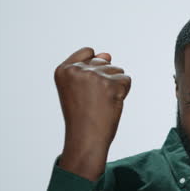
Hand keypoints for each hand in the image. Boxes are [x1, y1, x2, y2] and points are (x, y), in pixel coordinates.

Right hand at [54, 47, 130, 180]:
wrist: (86, 138)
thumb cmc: (82, 116)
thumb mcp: (78, 88)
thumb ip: (91, 67)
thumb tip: (107, 54)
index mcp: (63, 69)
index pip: (88, 52)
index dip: (94, 67)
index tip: (89, 86)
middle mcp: (77, 70)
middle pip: (105, 62)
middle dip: (105, 78)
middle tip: (95, 99)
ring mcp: (94, 76)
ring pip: (117, 70)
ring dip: (115, 86)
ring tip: (102, 102)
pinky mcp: (110, 84)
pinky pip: (126, 81)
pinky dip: (123, 92)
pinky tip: (111, 104)